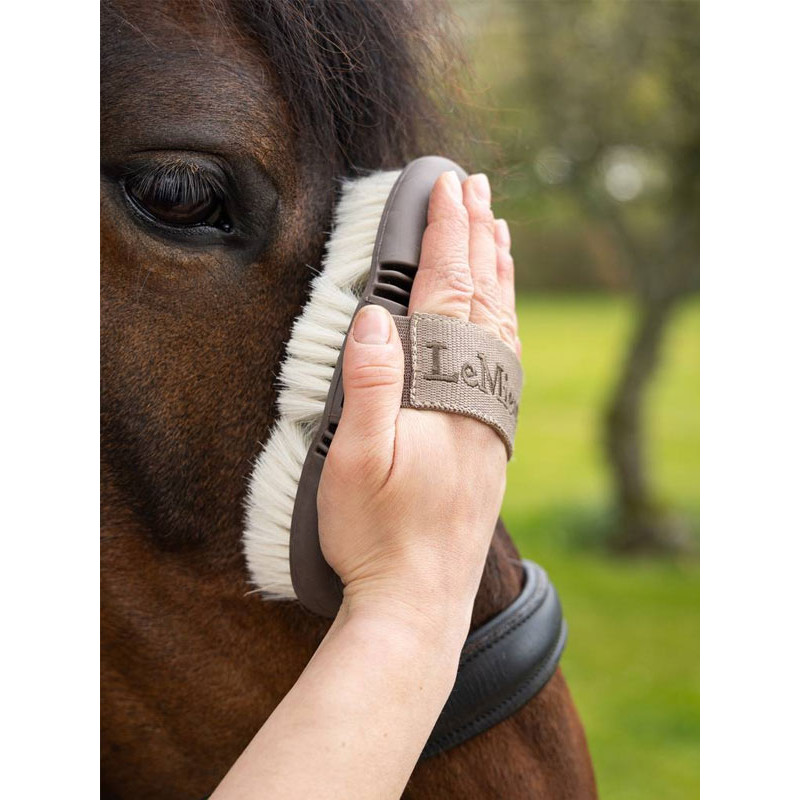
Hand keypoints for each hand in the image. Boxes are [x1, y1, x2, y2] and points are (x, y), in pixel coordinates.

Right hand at [318, 171, 517, 636]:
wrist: (421, 598)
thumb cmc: (378, 534)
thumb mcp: (355, 462)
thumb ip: (369, 386)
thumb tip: (376, 317)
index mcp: (443, 390)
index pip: (447, 293)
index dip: (446, 236)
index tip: (447, 185)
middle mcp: (480, 395)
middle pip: (484, 298)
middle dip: (479, 237)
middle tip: (477, 188)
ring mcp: (493, 416)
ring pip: (503, 325)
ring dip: (498, 273)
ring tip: (497, 231)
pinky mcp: (494, 436)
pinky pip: (508, 357)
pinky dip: (506, 318)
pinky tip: (503, 312)